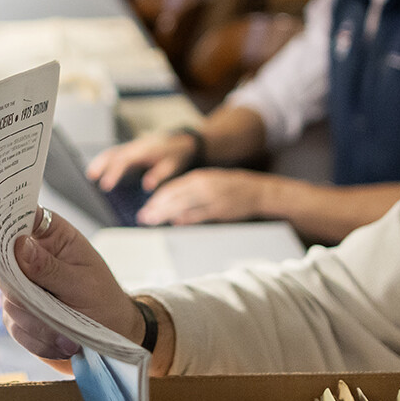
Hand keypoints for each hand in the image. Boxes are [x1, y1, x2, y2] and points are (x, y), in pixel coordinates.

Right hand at [4, 208, 144, 367]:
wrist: (115, 335)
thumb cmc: (105, 300)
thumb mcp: (83, 283)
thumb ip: (49, 267)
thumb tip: (18, 246)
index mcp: (50, 237)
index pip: (17, 219)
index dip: (4, 226)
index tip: (9, 245)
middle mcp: (31, 259)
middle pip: (5, 268)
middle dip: (27, 296)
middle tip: (53, 311)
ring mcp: (22, 289)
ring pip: (10, 303)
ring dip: (39, 325)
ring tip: (69, 335)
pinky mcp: (20, 317)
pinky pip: (16, 328)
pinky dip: (39, 340)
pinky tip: (63, 343)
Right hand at [86, 131, 199, 192]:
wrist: (182, 139)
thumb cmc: (177, 153)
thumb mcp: (173, 164)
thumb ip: (160, 174)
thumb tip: (147, 185)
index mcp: (145, 149)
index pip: (124, 160)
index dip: (113, 172)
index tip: (106, 185)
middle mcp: (136, 146)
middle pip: (113, 153)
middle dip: (100, 164)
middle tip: (91, 177)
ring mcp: (132, 146)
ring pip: (112, 152)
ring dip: (99, 162)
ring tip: (89, 175)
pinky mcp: (131, 149)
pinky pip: (115, 153)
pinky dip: (104, 160)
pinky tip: (98, 170)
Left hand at [137, 169, 269, 225]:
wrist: (256, 190)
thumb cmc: (230, 187)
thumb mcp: (208, 182)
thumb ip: (190, 193)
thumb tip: (173, 208)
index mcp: (198, 177)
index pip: (172, 189)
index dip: (157, 199)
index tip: (146, 208)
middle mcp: (202, 186)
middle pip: (173, 197)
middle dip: (156, 208)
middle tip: (143, 217)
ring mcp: (211, 198)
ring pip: (183, 206)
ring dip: (165, 214)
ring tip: (153, 221)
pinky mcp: (219, 210)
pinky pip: (199, 215)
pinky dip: (186, 218)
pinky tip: (176, 222)